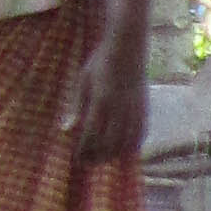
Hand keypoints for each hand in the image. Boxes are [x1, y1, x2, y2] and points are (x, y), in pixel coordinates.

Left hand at [65, 0, 152, 163]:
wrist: (128, 48)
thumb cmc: (101, 63)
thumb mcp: (83, 81)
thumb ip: (76, 107)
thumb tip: (65, 131)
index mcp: (101, 100)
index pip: (91, 134)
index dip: (83, 150)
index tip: (76, 158)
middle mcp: (120, 108)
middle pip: (109, 144)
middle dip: (97, 157)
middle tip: (87, 162)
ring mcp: (135, 110)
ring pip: (126, 143)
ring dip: (113, 155)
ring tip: (101, 159)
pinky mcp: (145, 109)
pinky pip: (140, 136)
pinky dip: (131, 148)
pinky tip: (121, 151)